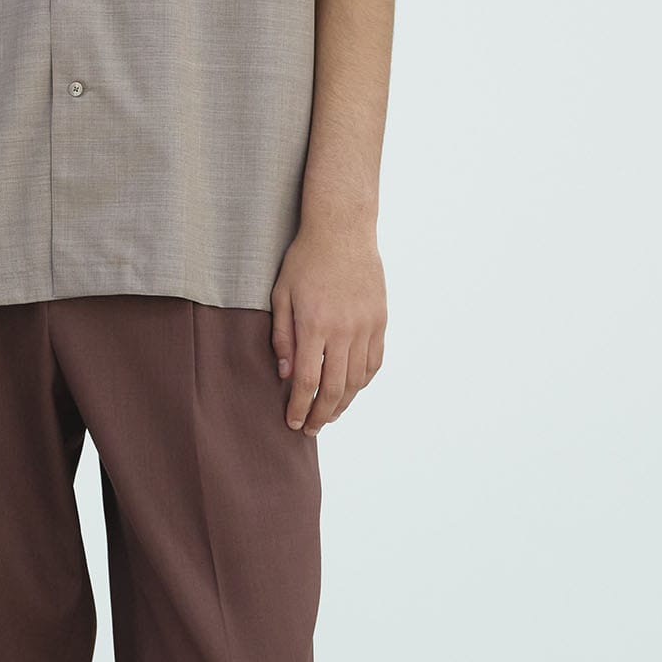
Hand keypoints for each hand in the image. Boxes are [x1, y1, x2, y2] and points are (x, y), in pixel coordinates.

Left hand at [270, 221, 386, 433]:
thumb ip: (282, 337)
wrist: (343, 231)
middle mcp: (343, 330)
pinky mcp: (380, 321)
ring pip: (358, 380)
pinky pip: (375, 362)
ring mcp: (366, 326)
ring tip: (329, 414)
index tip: (293, 423)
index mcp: (314, 325)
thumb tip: (284, 375)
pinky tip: (351, 389)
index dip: (300, 408)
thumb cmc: (305, 261)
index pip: (307, 381)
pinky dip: (364, 382)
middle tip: (310, 429)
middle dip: (321, 414)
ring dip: (344, 403)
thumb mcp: (281, 295)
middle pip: (335, 388)